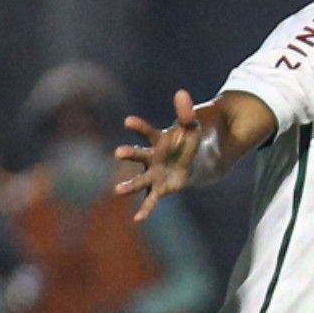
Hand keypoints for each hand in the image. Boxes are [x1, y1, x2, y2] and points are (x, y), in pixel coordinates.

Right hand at [114, 89, 201, 221]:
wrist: (197, 162)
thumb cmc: (188, 143)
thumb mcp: (191, 128)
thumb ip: (186, 113)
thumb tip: (182, 93)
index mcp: (158, 141)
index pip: (147, 132)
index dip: (139, 126)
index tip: (128, 121)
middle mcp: (151, 158)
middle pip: (140, 156)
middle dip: (130, 154)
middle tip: (118, 152)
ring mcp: (154, 174)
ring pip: (140, 180)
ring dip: (129, 185)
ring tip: (116, 190)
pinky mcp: (160, 188)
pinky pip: (152, 199)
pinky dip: (146, 209)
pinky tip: (137, 219)